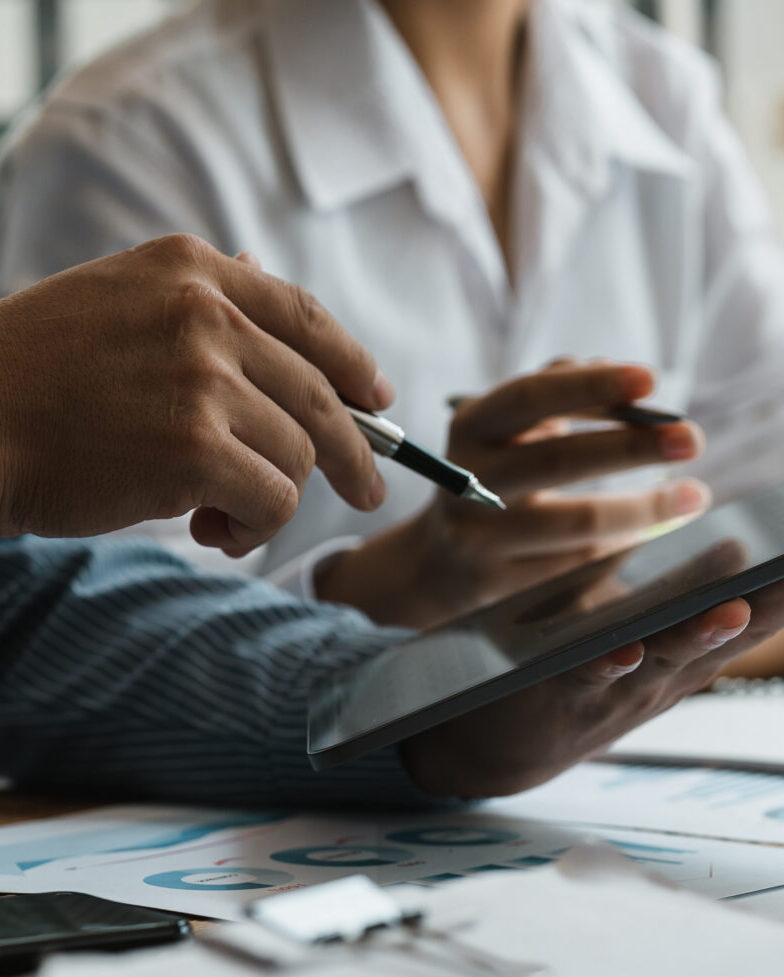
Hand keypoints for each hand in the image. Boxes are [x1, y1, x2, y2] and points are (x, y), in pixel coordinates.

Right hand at [0, 234, 392, 551]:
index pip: (305, 316)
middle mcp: (206, 315)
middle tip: (367, 492)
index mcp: (191, 272)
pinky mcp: (197, 450)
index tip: (378, 398)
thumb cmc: (37, 377)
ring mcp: (203, 381)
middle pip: (323, 399)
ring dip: (270, 500)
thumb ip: (195, 299)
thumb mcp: (116, 304)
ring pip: (298, 458)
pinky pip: (274, 503)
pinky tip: (210, 531)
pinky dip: (251, 530)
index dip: (353, 365)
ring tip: (217, 516)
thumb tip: (262, 272)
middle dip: (356, 455)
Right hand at [318, 360, 710, 629]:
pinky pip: (579, 565)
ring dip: (644, 510)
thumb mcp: (513, 427)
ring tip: (695, 497)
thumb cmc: (499, 474)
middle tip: (691, 440)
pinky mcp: (504, 586)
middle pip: (559, 461)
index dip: (591, 387)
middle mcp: (469, 480)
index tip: (651, 379)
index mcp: (472, 426)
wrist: (441, 561)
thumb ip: (560, 389)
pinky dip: (624, 545)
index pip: (531, 396)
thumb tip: (618, 370)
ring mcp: (483, 538)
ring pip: (578, 525)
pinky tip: (658, 530)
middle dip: (633, 448)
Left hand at [403, 551, 783, 798]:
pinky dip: (611, 665)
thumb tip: (743, 539)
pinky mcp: (566, 698)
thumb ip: (688, 589)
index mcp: (698, 642)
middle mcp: (676, 669)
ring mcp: (626, 688)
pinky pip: (591, 679)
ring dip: (710, 634)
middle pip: (747, 627)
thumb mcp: (645, 625)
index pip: (775, 595)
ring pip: (676, 657)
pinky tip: (624, 647)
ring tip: (742, 605)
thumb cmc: (580, 670)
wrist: (496, 742)